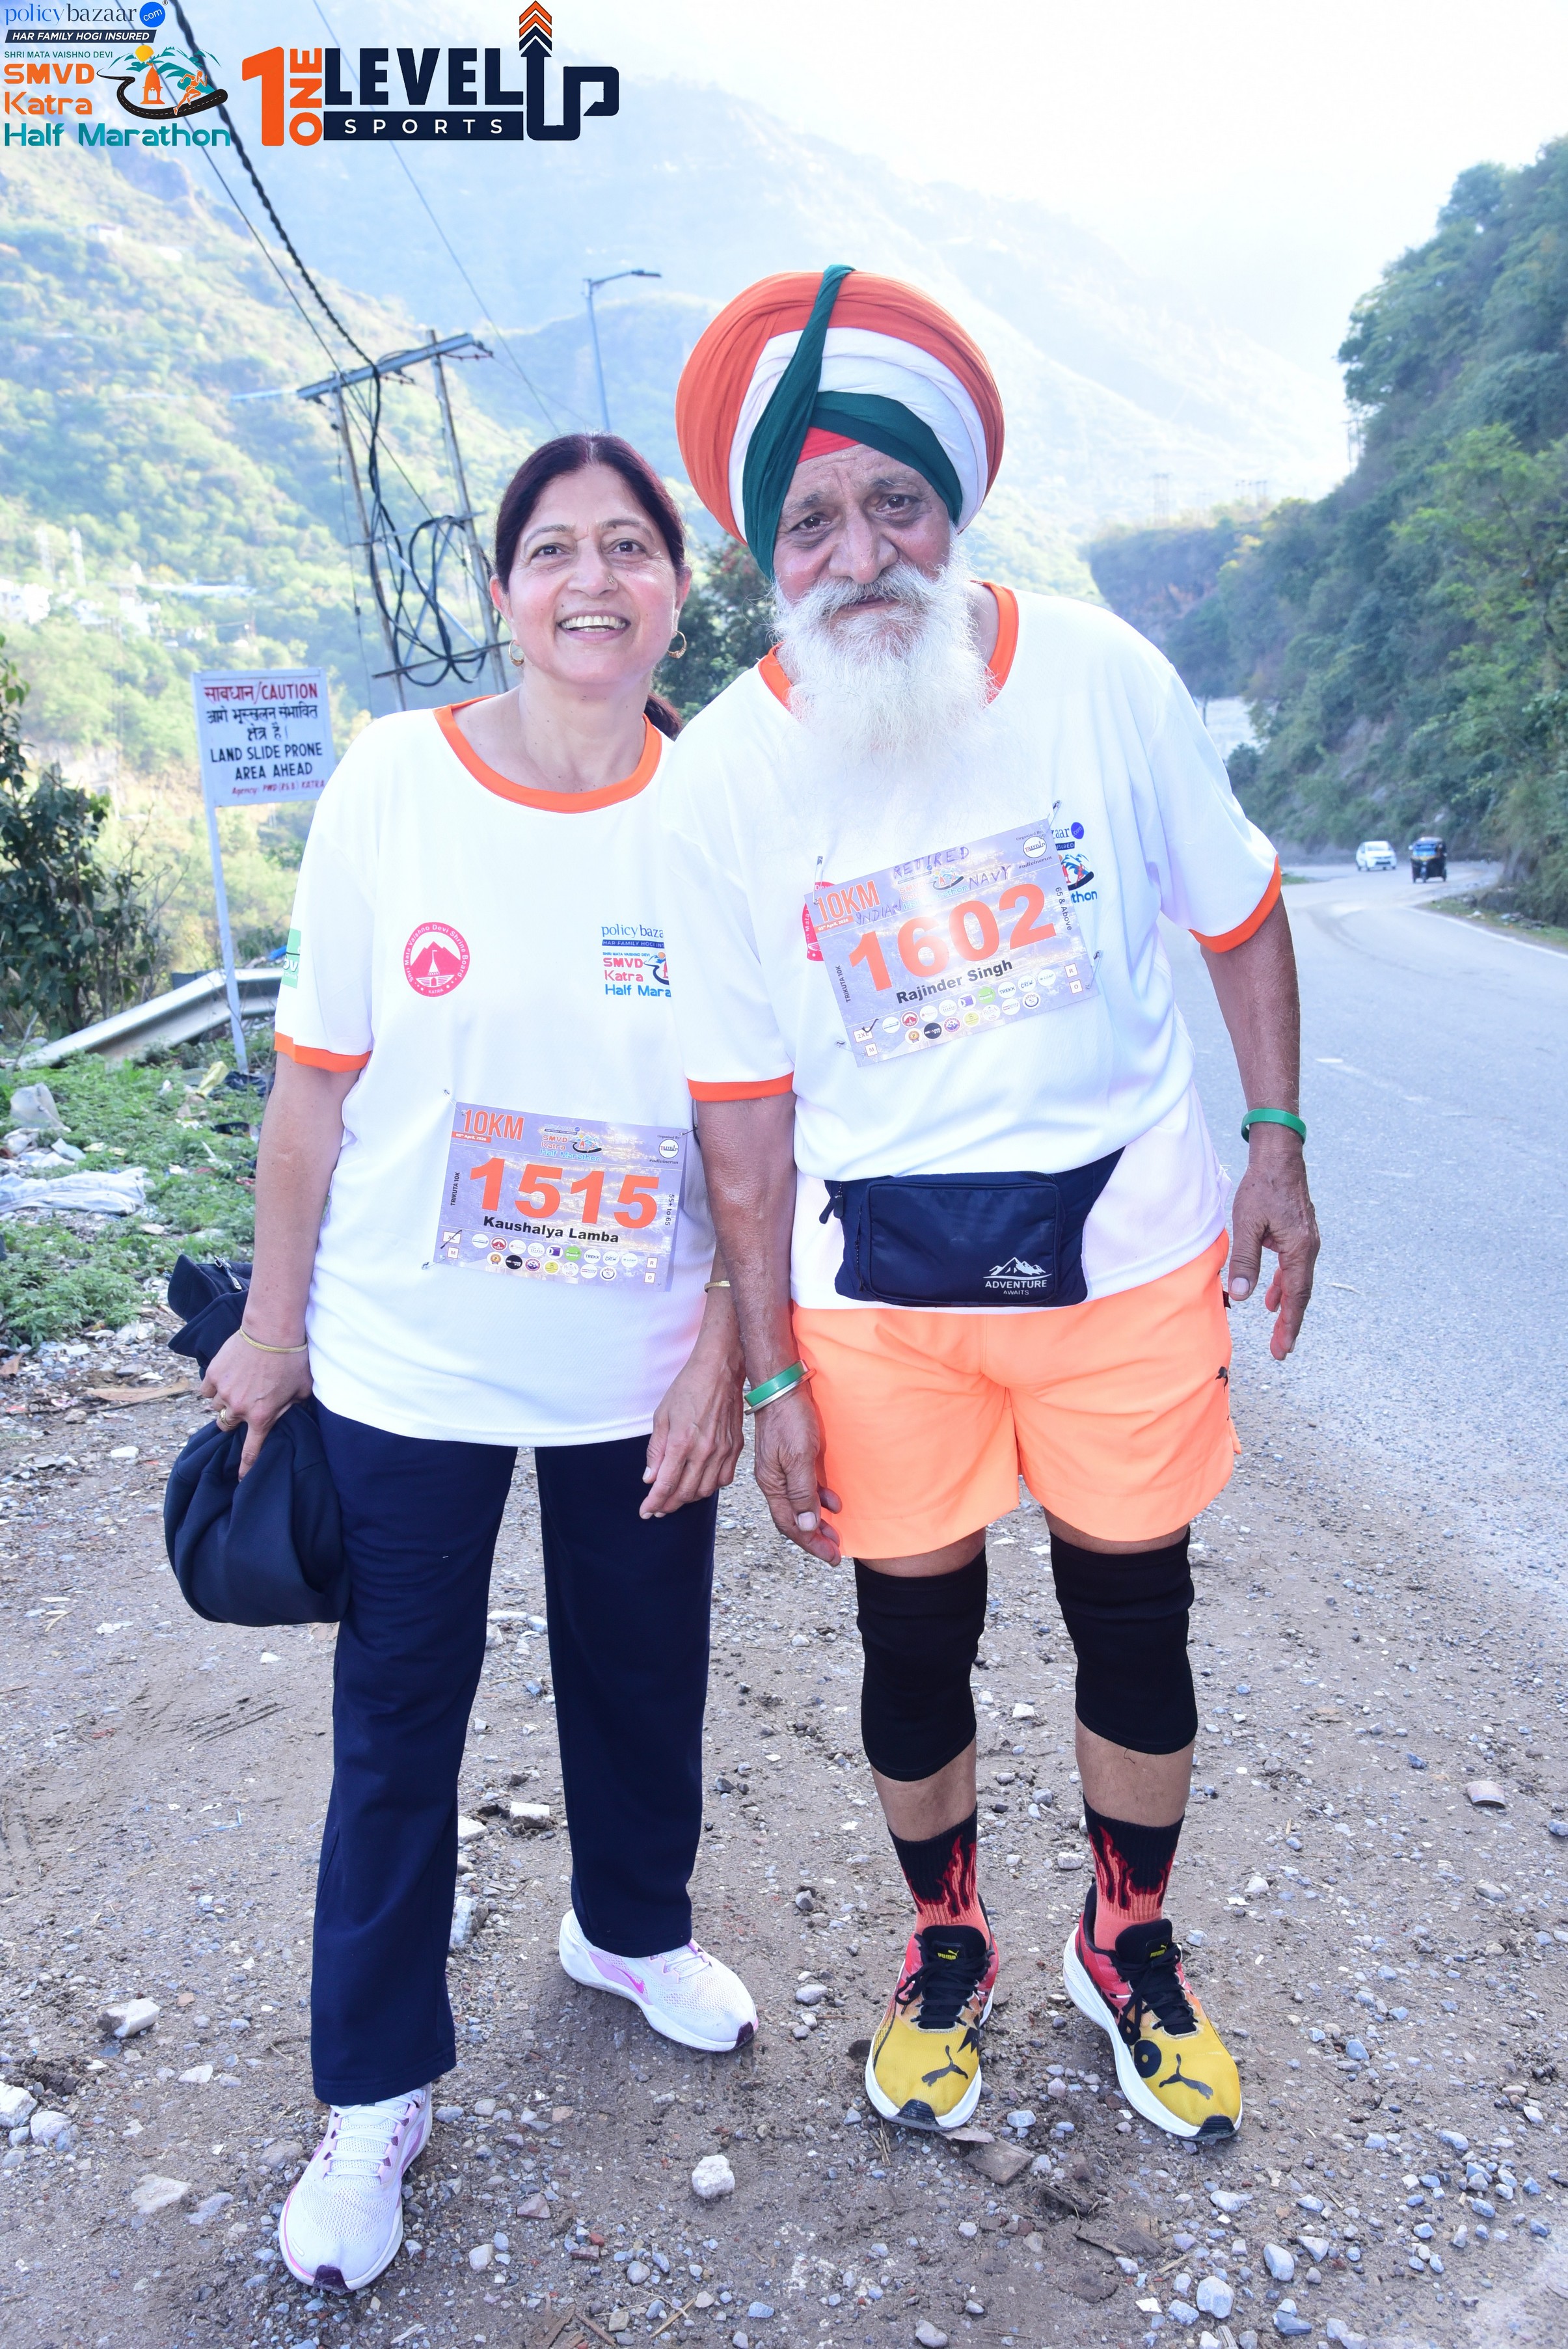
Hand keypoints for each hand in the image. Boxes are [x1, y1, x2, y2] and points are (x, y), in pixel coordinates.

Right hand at [201, 1328, 312, 1477]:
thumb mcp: (303, 1390)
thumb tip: (290, 1414)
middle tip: (242, 1408)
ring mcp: (223, 1391)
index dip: (245, 1467)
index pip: (251, 1451)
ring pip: (216, 1407)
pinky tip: (225, 1378)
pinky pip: (207, 1390)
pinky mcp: (213, 1374)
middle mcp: (239, 1408)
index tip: (240, 1479)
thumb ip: (293, 1408)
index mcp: (262, 1416)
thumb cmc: (293, 1359)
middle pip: (226, 1426)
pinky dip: (214, 1387)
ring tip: (237, 1388)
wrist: (272, 1331)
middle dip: (233, 1421)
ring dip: (224, 1403)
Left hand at [641, 1325, 745, 1517]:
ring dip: (688, 1499)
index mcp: (681, 1442)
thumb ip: (656, 1450)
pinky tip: (700, 1483)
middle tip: (658, 1508)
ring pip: (705, 1490)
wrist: (719, 1370)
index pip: (665, 1484)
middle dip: (668, 1505)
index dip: (654, 1502)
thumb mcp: (661, 1415)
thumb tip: (650, 1478)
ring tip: (676, 1498)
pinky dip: (710, 1487)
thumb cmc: (687, 1388)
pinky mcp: (735, 1447)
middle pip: (685, 1492)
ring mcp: (722, 1450)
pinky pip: (724, 1479)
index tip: (645, 1512)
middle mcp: (704, 1450)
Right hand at [752, 1383, 841, 1562]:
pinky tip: (834, 1502)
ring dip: (818, 1521)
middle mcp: (775, 1481)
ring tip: (837, 1533)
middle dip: (815, 1538)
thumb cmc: (790, 1419)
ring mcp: (782, 1469)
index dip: (810, 1543)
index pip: (790, 1524)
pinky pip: (806, 1487)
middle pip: (794, 1519)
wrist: (782, 1386)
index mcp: (772, 1484)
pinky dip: (819, 1498)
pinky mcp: (792, 1457)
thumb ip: (803, 1492)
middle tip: (837, 1553)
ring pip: (800, 1505)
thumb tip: (807, 1526)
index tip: (831, 1557)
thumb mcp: (799, 1457)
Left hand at [1227, 1131, 1319, 1358]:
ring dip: (1287, 1307)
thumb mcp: (1247, 1225)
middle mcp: (1309, 1248)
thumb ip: (1245, 1261)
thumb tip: (1242, 1296)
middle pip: (1301, 1295)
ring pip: (1298, 1283)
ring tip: (1276, 1330)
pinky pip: (1294, 1268)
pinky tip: (1271, 1297)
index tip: (1285, 1348)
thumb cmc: (1262, 1188)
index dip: (1290, 1324)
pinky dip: (1284, 1286)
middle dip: (1290, 1323)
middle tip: (1282, 1350)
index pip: (1296, 1297)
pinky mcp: (1300, 1235)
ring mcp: (1307, 1241)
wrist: (1279, 1158)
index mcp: (1300, 1249)